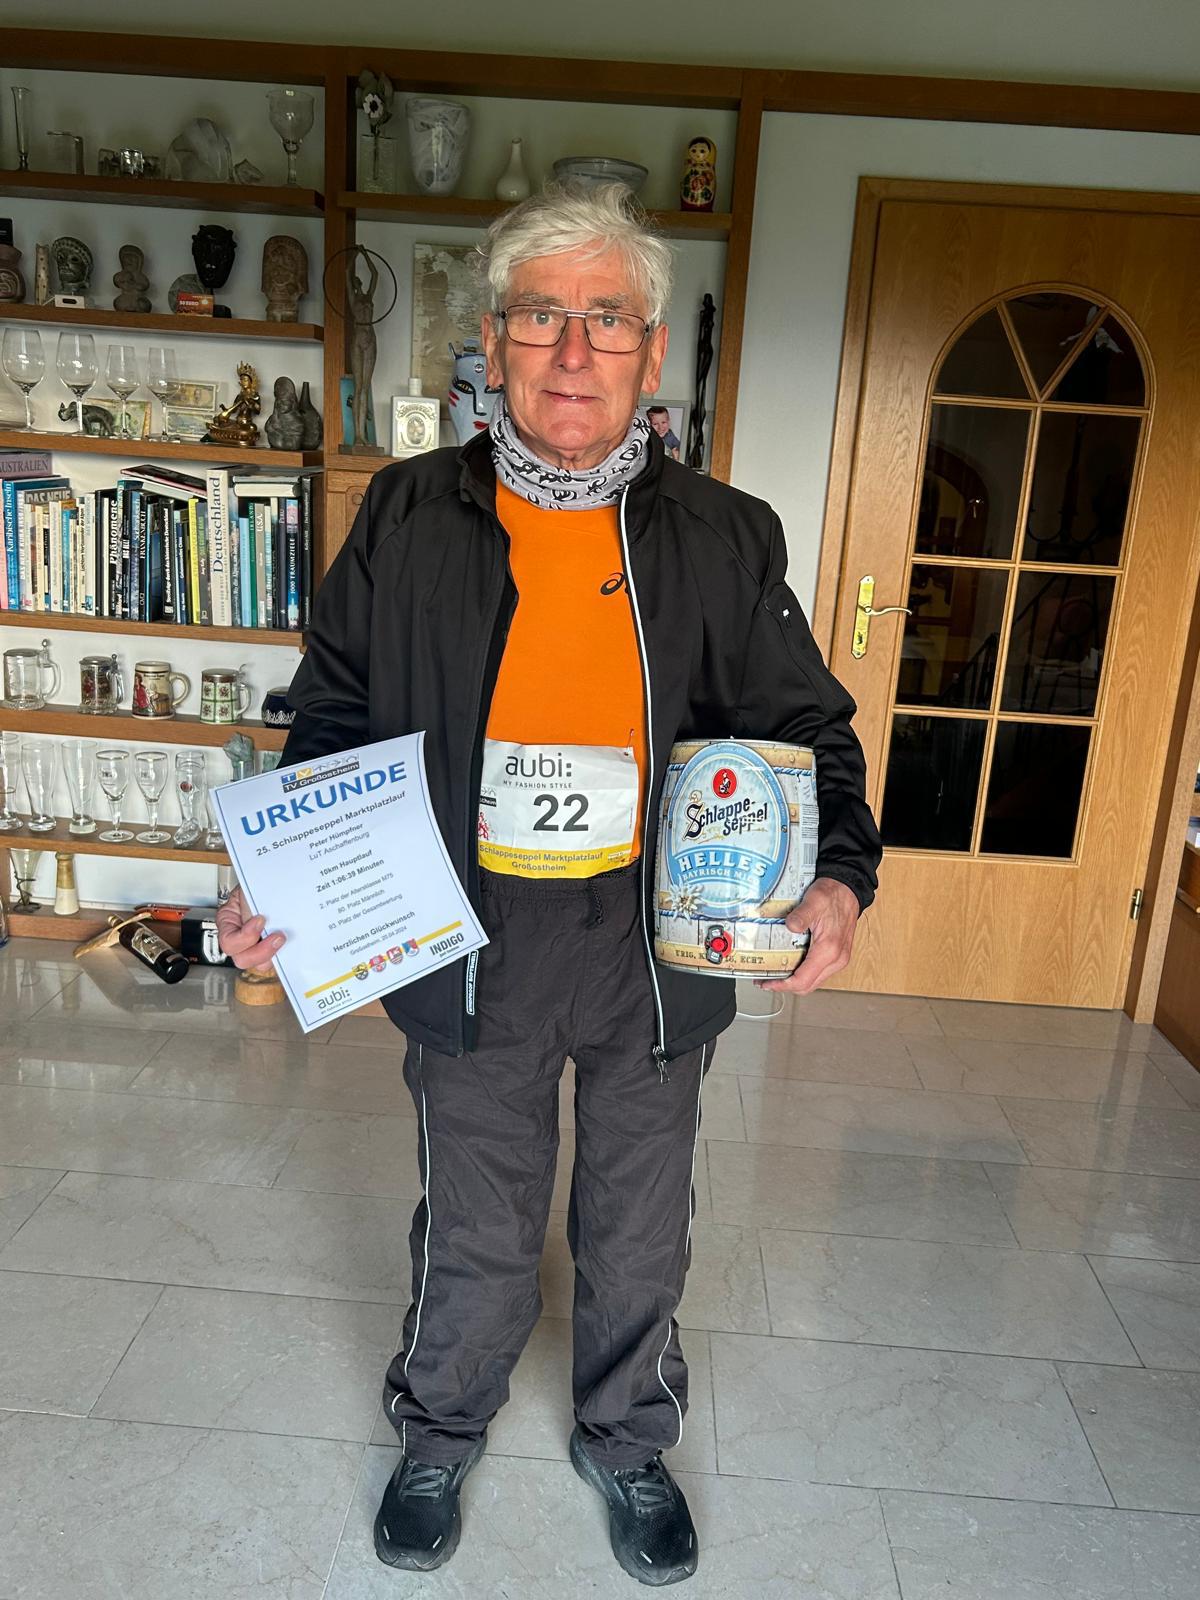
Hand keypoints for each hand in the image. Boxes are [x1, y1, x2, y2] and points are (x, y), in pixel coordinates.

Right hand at [215, 886, 285, 972]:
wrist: (275, 882)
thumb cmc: (258, 885)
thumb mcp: (249, 890)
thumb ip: (250, 905)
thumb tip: (258, 917)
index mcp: (228, 921)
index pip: (229, 941)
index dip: (245, 937)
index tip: (260, 921)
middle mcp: (239, 937)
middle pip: (242, 959)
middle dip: (261, 951)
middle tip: (277, 937)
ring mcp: (257, 945)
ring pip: (261, 964)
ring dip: (274, 954)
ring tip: (283, 937)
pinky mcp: (273, 948)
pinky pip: (277, 959)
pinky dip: (285, 954)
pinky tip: (291, 943)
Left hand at [758, 876, 859, 996]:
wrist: (848, 889)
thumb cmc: (833, 895)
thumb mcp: (814, 901)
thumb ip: (801, 915)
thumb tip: (790, 926)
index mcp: (829, 950)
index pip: (803, 980)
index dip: (783, 985)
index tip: (767, 983)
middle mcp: (836, 959)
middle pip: (807, 986)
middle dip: (785, 986)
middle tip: (766, 980)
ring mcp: (838, 959)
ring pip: (813, 982)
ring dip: (794, 981)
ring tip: (776, 974)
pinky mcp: (837, 956)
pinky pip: (818, 973)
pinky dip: (803, 974)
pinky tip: (791, 965)